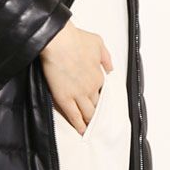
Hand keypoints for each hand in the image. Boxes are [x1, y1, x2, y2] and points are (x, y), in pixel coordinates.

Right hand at [39, 19, 113, 134]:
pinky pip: (74, 116)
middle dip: (98, 114)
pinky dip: (79, 125)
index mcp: (99, 75)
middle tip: (97, 121)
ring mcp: (78, 94)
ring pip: (88, 114)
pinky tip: (81, 131)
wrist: (58, 40)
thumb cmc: (75, 38)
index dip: (100, 97)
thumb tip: (110, 68)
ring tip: (90, 129)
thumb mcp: (97, 42)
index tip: (99, 102)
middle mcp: (91, 87)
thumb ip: (106, 57)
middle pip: (97, 106)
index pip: (102, 92)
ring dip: (90, 122)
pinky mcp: (64, 98)